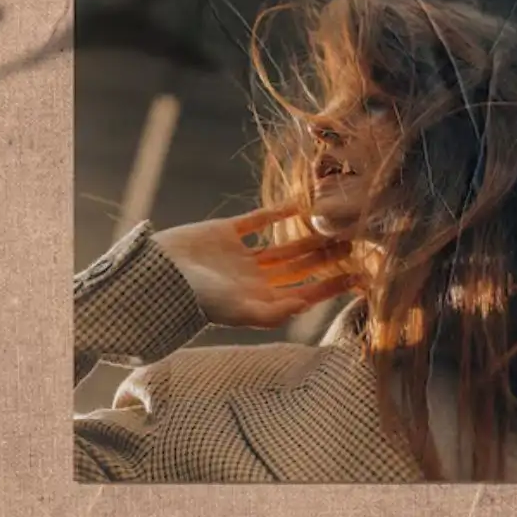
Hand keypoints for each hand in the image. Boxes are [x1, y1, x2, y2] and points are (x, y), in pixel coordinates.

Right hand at [151, 202, 361, 328]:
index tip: (361, 275)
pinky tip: (298, 204)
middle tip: (358, 241)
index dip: (332, 284)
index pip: (305, 292)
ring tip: (337, 224)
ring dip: (308, 237)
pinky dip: (276, 213)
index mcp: (260, 301)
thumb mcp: (237, 311)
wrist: (155, 275)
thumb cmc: (195, 300)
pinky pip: (256, 221)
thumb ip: (271, 313)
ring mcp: (239, 256)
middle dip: (327, 257)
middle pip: (300, 268)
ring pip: (283, 246)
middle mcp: (254, 280)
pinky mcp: (224, 233)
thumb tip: (305, 308)